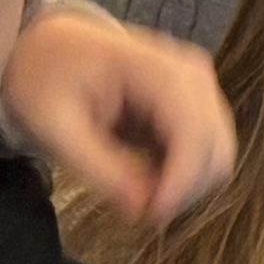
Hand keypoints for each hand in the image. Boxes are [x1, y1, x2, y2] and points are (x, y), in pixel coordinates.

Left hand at [0, 5, 237, 231]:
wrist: (47, 47)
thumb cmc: (44, 77)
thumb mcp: (56, 126)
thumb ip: (100, 168)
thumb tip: (142, 210)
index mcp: (156, 67)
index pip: (193, 131)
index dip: (182, 181)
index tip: (152, 216)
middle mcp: (191, 74)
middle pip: (217, 148)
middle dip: (185, 188)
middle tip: (140, 211)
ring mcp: (198, 88)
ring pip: (219, 154)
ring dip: (186, 184)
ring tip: (140, 193)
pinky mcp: (196, 104)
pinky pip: (207, 151)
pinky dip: (184, 173)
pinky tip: (149, 176)